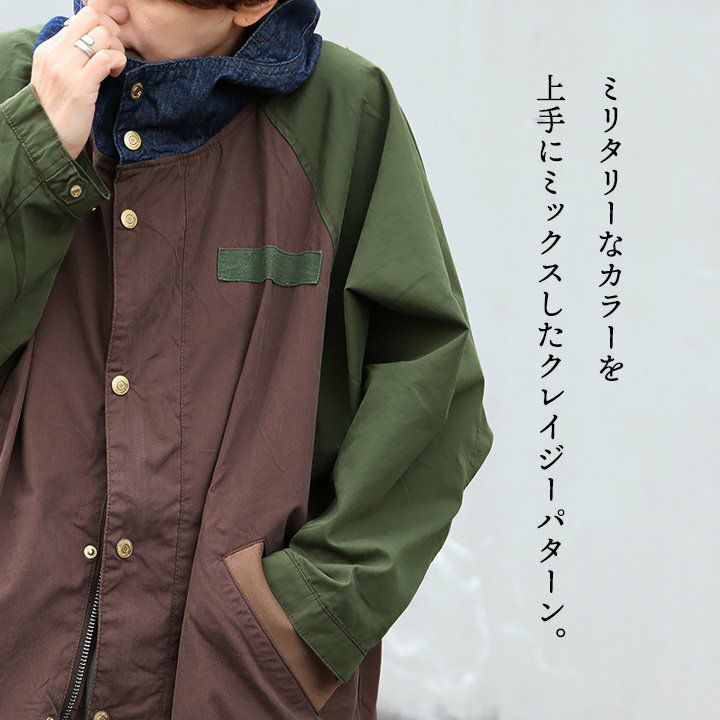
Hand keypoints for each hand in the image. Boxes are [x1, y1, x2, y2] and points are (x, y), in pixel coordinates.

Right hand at [30, 2, 129, 159]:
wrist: (49, 137)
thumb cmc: (60, 111)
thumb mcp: (57, 77)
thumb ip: (70, 57)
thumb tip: (93, 43)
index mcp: (49, 48)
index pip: (80, 17)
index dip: (103, 24)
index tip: (111, 42)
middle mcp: (55, 53)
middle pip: (92, 18)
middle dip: (113, 32)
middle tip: (115, 53)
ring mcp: (67, 68)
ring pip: (102, 36)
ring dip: (117, 49)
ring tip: (114, 67)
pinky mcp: (81, 85)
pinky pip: (107, 58)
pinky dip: (118, 62)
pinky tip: (115, 75)